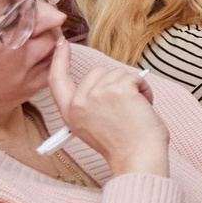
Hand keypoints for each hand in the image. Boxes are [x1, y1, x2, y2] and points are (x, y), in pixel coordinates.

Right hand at [46, 41, 168, 179]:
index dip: (59, 60)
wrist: (137, 158)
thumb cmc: (122, 146)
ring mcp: (97, 93)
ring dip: (132, 88)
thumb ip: (90, 105)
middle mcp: (79, 101)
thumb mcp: (91, 126)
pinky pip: (134, 77)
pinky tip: (144, 107)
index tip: (61, 44)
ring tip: (135, 111)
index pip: (57, 79)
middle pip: (97, 73)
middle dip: (114, 84)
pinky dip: (144, 89)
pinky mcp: (118, 89)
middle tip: (124, 107)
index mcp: (70, 112)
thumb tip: (105, 85)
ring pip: (117, 73)